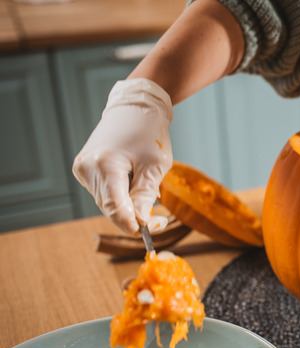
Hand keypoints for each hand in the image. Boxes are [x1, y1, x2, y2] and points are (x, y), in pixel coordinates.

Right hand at [72, 78, 172, 234]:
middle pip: (110, 206)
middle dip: (134, 216)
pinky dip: (120, 194)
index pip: (114, 206)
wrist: (135, 106)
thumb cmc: (149, 133)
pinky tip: (134, 184)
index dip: (129, 223)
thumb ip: (145, 196)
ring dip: (128, 205)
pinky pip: (104, 191)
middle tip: (160, 220)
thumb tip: (140, 223)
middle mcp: (87, 168)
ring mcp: (83, 168)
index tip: (145, 233)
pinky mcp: (85, 168)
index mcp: (104, 166)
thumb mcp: (155, 166)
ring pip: (107, 201)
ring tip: (151, 195)